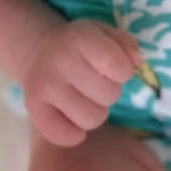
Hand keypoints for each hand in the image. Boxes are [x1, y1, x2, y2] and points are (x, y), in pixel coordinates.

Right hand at [22, 19, 142, 146]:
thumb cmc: (80, 46)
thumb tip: (137, 62)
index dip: (123, 71)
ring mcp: (44, 85)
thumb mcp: (105, 34)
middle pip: (109, 95)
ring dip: (95, 111)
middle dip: (109, 90)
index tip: (112, 67)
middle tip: (94, 82)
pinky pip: (66, 136)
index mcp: (80, 37)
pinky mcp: (32, 108)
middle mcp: (59, 60)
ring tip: (84, 97)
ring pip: (92, 119)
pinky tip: (70, 115)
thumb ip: (126, 45)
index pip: (118, 66)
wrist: (39, 52)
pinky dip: (74, 133)